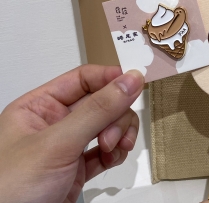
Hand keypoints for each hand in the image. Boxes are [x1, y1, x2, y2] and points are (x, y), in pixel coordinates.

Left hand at [0, 65, 142, 202]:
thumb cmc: (9, 191)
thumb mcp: (57, 143)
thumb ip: (97, 110)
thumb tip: (130, 80)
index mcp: (37, 108)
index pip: (82, 79)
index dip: (110, 79)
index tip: (134, 84)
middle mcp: (52, 125)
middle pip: (101, 103)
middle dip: (115, 117)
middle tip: (113, 136)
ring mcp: (65, 149)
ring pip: (108, 127)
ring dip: (119, 136)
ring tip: (113, 151)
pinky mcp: (75, 171)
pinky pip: (106, 152)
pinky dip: (116, 154)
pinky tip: (112, 160)